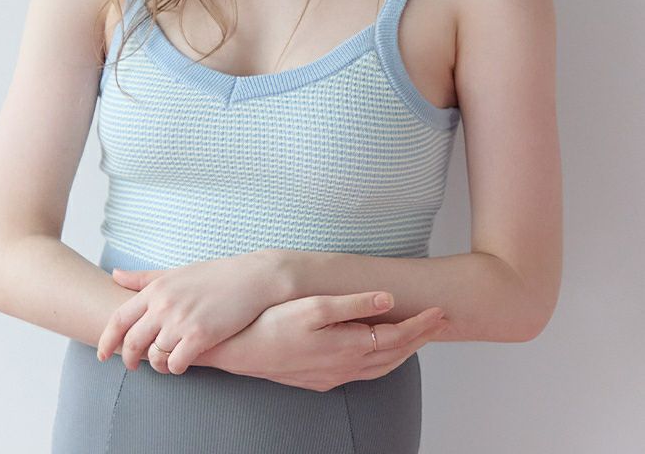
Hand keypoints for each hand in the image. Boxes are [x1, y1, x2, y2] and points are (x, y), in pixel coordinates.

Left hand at [97, 250, 282, 374]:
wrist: (251, 278)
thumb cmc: (214, 275)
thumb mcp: (176, 271)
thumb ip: (144, 278)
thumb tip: (114, 275)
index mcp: (157, 289)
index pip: (118, 319)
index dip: (105, 341)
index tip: (102, 355)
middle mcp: (164, 304)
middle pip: (132, 342)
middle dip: (128, 359)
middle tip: (132, 366)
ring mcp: (182, 321)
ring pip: (154, 356)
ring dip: (155, 365)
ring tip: (163, 363)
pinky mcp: (200, 336)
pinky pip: (175, 363)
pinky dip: (175, 368)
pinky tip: (182, 363)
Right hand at [193, 291, 449, 390]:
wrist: (239, 352)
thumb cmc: (272, 325)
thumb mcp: (314, 306)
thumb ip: (354, 303)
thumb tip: (388, 299)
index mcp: (348, 347)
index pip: (397, 337)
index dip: (421, 324)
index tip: (440, 311)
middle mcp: (345, 367)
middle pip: (395, 355)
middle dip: (420, 337)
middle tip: (440, 321)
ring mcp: (334, 376)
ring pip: (382, 367)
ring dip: (404, 351)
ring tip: (419, 334)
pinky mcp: (322, 379)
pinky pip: (366, 372)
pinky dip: (384, 361)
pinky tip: (381, 352)